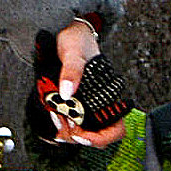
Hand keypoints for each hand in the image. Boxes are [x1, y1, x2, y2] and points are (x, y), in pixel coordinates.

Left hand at [34, 17, 125, 148]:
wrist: (66, 31)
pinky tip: (53, 115)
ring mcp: (85, 105)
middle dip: (78, 137)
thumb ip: (71, 70)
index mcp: (108, 95)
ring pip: (81, 132)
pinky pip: (70, 122)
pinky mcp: (73, 104)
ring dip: (67, 132)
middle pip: (96, 136)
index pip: (116, 129)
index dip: (102, 139)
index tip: (82, 135)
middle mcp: (99, 104)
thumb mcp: (73, 51)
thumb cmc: (76, 39)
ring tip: (55, 119)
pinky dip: (61, 124)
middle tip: (62, 126)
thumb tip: (66, 91)